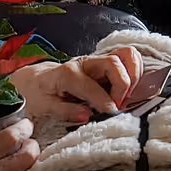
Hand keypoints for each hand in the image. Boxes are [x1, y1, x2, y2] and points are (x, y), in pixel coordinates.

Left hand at [13, 45, 142, 124]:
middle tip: (119, 105)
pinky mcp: (105, 64)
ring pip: (126, 55)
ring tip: (126, 96)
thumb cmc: (38, 94)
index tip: (112, 113)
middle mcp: (85, 63)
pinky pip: (128, 59)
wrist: (35, 80)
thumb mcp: (44, 106)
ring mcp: (97, 61)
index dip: (104, 101)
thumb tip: (87, 115)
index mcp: (67, 73)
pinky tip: (129, 90)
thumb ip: (66, 111)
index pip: (92, 85)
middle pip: (115, 62)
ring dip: (133, 75)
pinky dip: (135, 72)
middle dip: (123, 85)